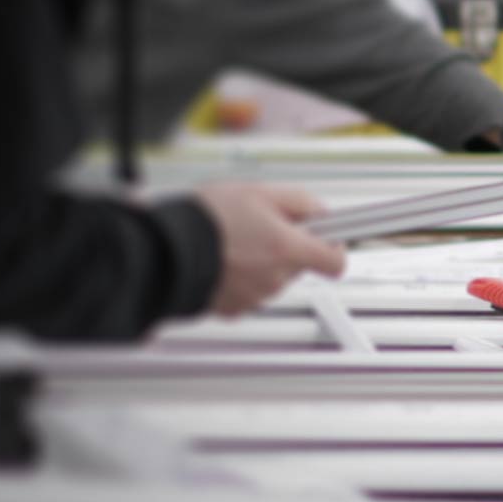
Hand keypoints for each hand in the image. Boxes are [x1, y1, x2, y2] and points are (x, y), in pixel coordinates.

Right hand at [192, 182, 345, 316]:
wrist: (167, 250)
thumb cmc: (207, 220)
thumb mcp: (259, 192)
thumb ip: (299, 202)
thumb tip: (319, 211)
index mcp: (287, 249)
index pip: (335, 262)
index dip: (334, 248)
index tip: (327, 237)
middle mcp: (275, 278)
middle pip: (299, 266)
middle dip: (287, 247)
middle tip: (261, 228)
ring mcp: (255, 296)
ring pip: (273, 278)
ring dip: (261, 261)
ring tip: (234, 242)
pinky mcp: (234, 308)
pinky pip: (249, 291)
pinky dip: (241, 277)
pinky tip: (223, 259)